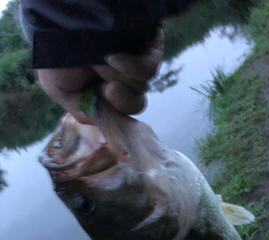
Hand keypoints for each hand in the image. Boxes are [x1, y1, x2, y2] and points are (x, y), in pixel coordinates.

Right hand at [37, 31, 163, 124]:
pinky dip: (131, 67)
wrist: (57, 21)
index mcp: (105, 90)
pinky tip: (114, 58)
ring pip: (140, 87)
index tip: (105, 108)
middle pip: (135, 103)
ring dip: (118, 78)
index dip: (116, 114)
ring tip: (100, 63)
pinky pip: (149, 69)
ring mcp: (136, 61)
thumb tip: (102, 123)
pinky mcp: (148, 47)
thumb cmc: (55, 56)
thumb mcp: (60, 91)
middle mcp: (122, 77)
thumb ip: (82, 111)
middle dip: (120, 100)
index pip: (122, 112)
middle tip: (107, 90)